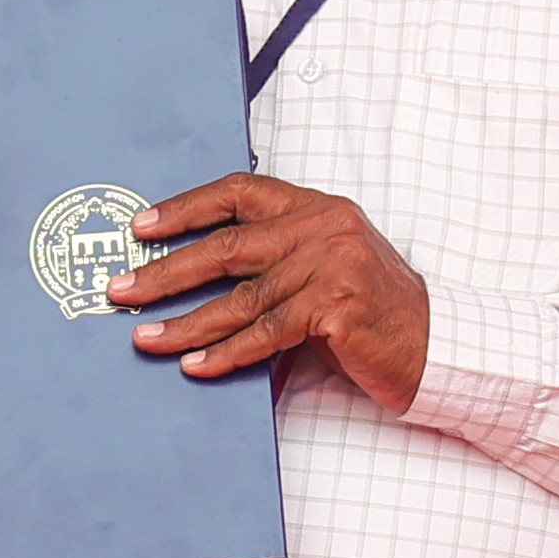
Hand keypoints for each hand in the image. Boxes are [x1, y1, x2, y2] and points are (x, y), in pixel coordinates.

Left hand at [112, 173, 430, 410]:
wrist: (437, 345)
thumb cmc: (374, 312)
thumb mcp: (326, 269)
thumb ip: (276, 261)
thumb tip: (195, 276)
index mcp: (317, 207)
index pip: (240, 192)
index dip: (185, 208)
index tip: (141, 227)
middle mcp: (324, 227)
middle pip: (227, 246)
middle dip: (166, 271)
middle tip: (121, 290)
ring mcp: (332, 265)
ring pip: (240, 297)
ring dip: (185, 322)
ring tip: (145, 338)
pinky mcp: (337, 308)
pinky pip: (266, 333)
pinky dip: (226, 353)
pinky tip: (195, 366)